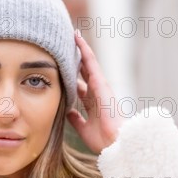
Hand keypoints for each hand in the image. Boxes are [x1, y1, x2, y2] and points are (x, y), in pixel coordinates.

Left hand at [67, 31, 125, 153]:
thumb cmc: (103, 140)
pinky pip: (91, 62)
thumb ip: (75, 119)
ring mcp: (100, 86)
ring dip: (80, 48)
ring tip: (71, 34)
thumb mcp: (83, 128)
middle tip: (66, 45)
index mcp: (93, 102)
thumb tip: (67, 112)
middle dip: (75, 59)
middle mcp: (96, 92)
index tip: (62, 66)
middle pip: (83, 71)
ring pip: (87, 63)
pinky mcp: (101, 82)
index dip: (72, 76)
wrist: (115, 144)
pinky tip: (77, 39)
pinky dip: (84, 50)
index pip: (79, 85)